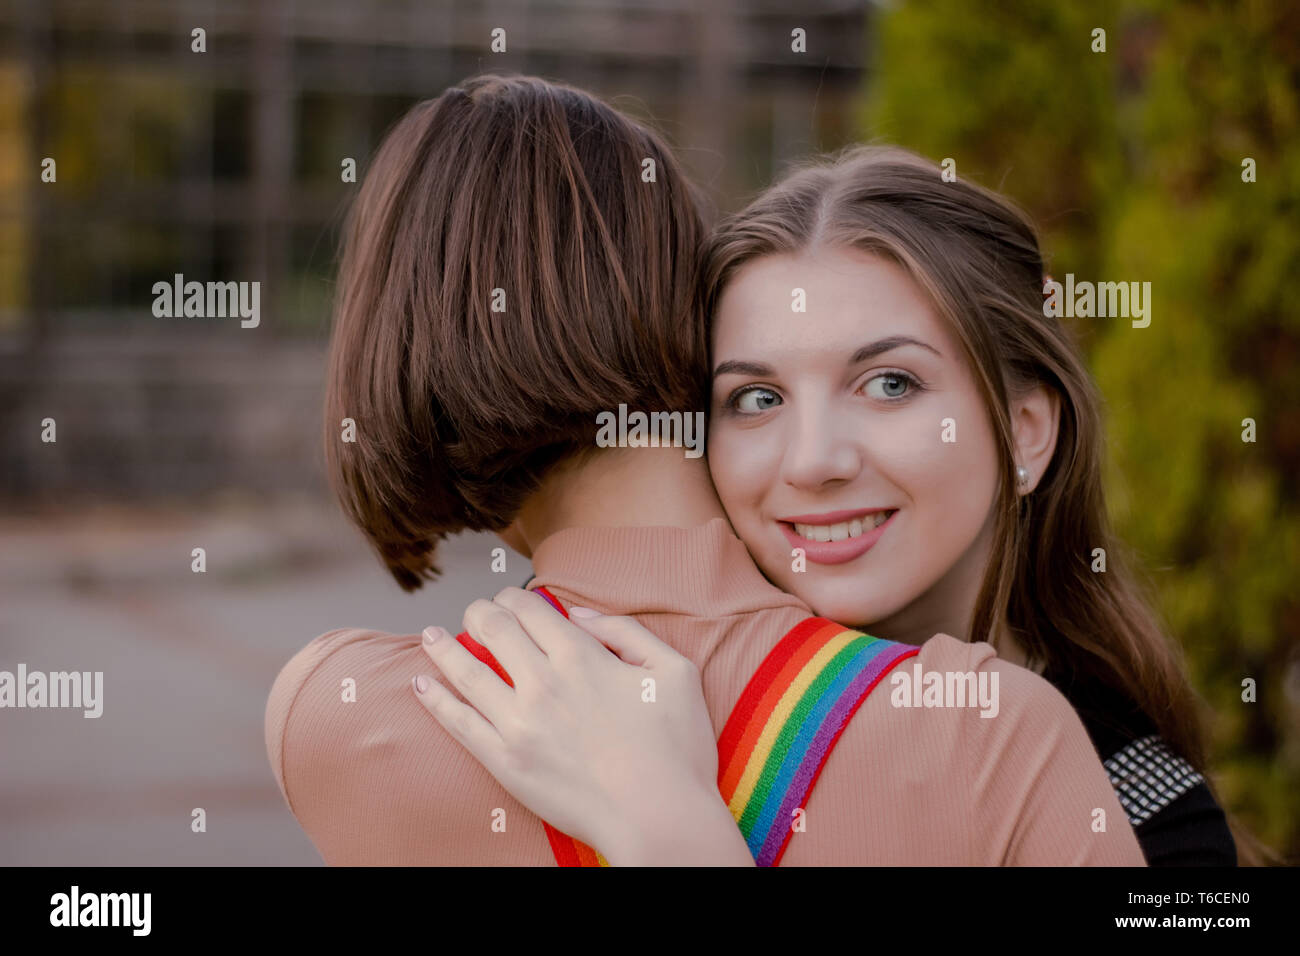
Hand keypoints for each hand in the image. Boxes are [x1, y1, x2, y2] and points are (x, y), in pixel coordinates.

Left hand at [410, 587, 752, 864]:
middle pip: (494, 628)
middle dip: (481, 612)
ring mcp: (517, 722)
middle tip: (477, 612)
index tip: (512, 598)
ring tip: (430, 635)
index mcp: (581, 656)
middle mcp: (542, 682)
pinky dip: (435, 699)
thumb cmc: (675, 748)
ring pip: (466, 669)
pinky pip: (458, 722)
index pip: (531, 607)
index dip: (516, 596)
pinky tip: (421, 683)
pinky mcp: (504, 760)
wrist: (659, 819)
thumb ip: (627, 632)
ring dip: (443, 646)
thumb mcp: (674, 671)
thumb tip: (580, 615)